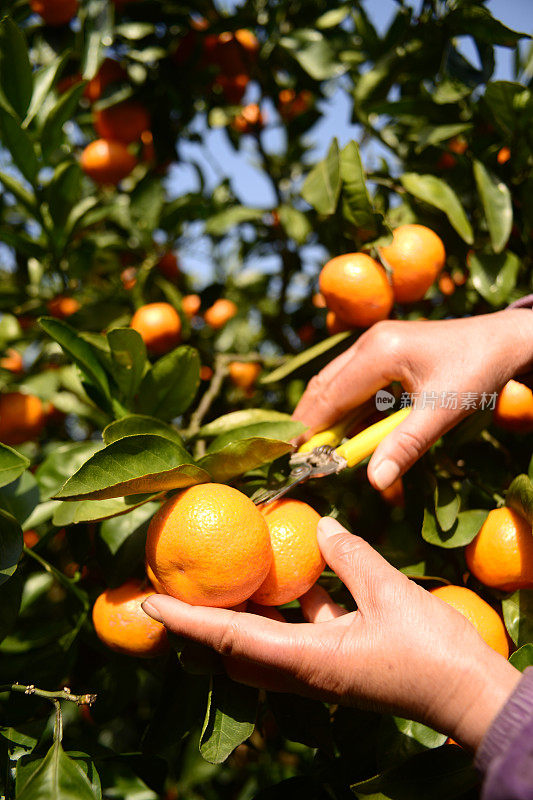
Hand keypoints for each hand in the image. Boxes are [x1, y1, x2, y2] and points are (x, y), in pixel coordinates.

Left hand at [142, 517, 519, 750]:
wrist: (468, 695)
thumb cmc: (431, 651)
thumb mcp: (388, 592)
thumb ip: (350, 556)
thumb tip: (319, 526)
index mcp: (307, 662)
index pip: (231, 637)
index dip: (187, 620)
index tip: (150, 605)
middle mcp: (304, 672)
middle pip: (236, 648)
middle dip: (203, 624)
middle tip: (179, 592)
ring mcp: (321, 670)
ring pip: (266, 641)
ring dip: (244, 613)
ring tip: (228, 578)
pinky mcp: (340, 662)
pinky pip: (301, 633)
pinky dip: (291, 606)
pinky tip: (299, 573)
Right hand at [292, 310, 532, 489]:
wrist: (505, 339)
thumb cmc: (477, 371)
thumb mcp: (443, 412)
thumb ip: (406, 446)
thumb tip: (375, 482)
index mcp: (379, 351)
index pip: (330, 396)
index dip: (309, 429)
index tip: (292, 458)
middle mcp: (369, 341)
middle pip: (324, 387)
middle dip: (311, 424)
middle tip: (300, 460)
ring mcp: (375, 342)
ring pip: (335, 384)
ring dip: (329, 418)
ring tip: (321, 452)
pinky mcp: (383, 349)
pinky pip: (353, 382)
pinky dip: (347, 409)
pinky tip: (350, 433)